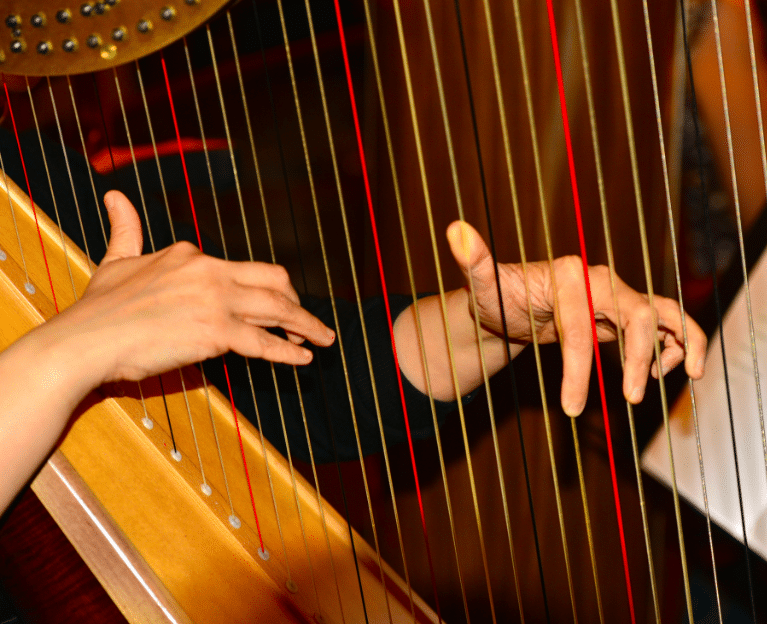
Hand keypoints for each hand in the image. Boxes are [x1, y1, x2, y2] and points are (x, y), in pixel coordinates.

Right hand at [40, 191, 334, 385]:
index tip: (276, 306)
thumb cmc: (98, 308)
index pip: (243, 270)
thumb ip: (125, 229)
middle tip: (311, 322)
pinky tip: (304, 358)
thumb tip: (114, 195)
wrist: (84, 341)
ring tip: (324, 339)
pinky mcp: (215, 331)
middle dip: (296, 303)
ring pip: (276, 310)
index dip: (265, 290)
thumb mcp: (116, 260)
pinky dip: (288, 351)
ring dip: (305, 326)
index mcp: (191, 255)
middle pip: (272, 282)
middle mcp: (209, 271)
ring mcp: (215, 300)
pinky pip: (263, 342)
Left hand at [447, 221, 706, 415]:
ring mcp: (616, 296)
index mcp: (568, 276)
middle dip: (638, 358)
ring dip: (679, 342)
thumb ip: (473, 261)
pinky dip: (675, 343)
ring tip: (684, 376)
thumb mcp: (481, 284)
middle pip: (636, 315)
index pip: (579, 327)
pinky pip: (662, 325)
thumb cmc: (496, 296)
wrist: (510, 303)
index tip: (572, 407)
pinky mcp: (623, 312)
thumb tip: (455, 229)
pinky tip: (660, 372)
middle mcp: (599, 281)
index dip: (578, 369)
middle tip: (630, 399)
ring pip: (664, 312)